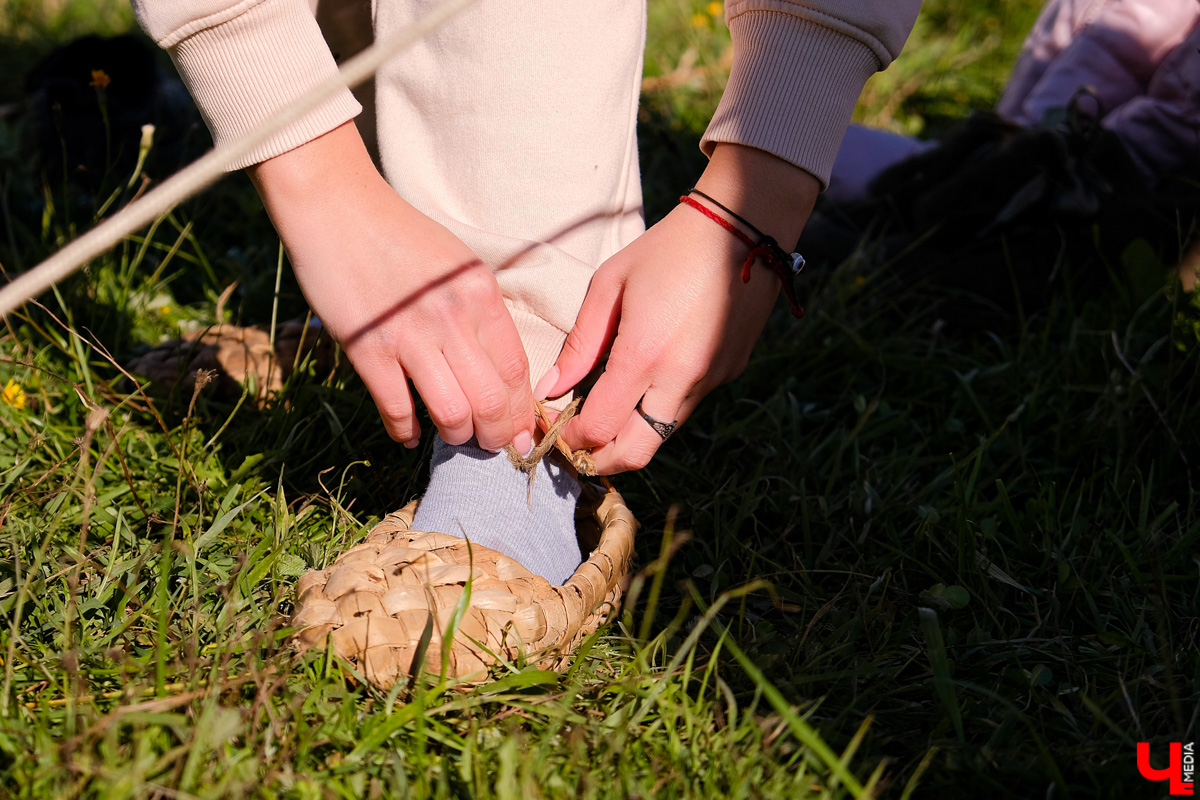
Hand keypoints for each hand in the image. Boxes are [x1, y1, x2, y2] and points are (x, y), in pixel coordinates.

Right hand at [248, 123, 534, 451]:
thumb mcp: (459, 265)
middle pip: (492, 400)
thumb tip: (500, 370)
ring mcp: (409, 334)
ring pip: (452, 413)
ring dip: (456, 436)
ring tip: (452, 434)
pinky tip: (410, 435)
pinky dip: (406, 431)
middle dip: (496, 435)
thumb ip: (480, 312)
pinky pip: (397, 409)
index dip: (521, 410)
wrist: (336, 205)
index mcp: (481, 293)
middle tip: (490, 445)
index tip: (520, 429)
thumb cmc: (399, 234)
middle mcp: (452, 317)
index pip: (516, 369)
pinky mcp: (367, 348)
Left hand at [538, 144, 818, 472]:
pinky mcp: (728, 373)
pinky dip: (659, 408)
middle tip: (577, 449)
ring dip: (631, 434)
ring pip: (662, 434)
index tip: (555, 430)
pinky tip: (648, 378)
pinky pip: (686, 406)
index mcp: (645, 354)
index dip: (571, 440)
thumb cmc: (668, 248)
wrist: (745, 229)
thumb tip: (551, 389)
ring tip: (606, 412)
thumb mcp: (610, 284)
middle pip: (635, 454)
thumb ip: (580, 344)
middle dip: (601, 461)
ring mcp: (710, 380)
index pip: (600, 428)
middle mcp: (681, 378)